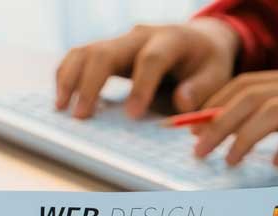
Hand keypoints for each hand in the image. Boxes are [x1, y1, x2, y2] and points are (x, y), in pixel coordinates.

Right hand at [54, 19, 238, 119]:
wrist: (198, 41)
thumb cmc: (207, 63)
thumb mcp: (217, 75)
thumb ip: (201, 89)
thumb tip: (181, 103)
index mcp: (172, 39)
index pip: (150, 59)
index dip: (141, 86)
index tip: (133, 115)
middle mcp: (141, 35)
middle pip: (106, 51)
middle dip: (90, 84)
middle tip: (80, 117)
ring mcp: (121, 41)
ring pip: (86, 51)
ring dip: (70, 78)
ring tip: (61, 108)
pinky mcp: (109, 50)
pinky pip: (80, 56)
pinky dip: (67, 75)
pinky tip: (62, 99)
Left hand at [190, 67, 277, 166]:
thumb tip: (245, 141)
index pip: (245, 84)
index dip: (213, 104)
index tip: (190, 127)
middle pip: (248, 96)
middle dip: (215, 123)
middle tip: (198, 150)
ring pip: (267, 110)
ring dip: (241, 137)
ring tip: (228, 161)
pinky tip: (275, 165)